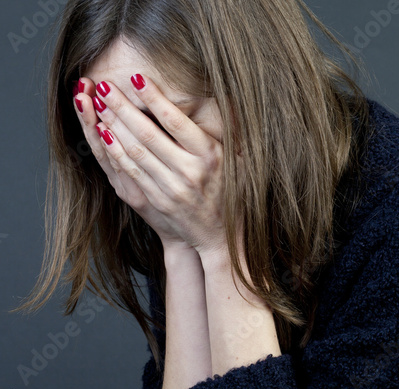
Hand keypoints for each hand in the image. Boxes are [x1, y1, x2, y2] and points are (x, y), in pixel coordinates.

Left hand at [73, 74, 227, 255]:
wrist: (219, 236)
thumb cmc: (230, 195)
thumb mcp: (238, 162)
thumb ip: (222, 136)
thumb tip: (218, 101)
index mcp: (210, 156)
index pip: (176, 122)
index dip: (154, 98)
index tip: (136, 78)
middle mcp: (189, 172)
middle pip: (148, 134)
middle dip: (123, 107)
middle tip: (104, 85)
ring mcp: (171, 188)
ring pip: (135, 151)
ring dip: (113, 125)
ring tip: (97, 103)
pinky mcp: (157, 200)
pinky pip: (131, 171)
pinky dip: (115, 151)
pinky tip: (103, 134)